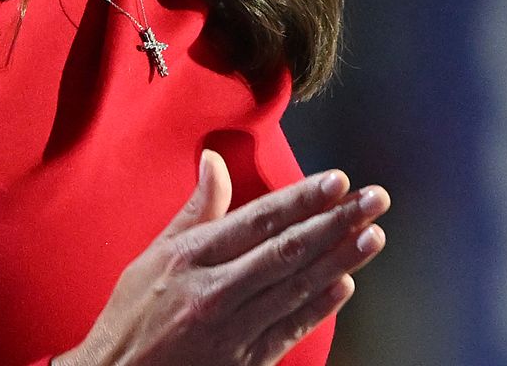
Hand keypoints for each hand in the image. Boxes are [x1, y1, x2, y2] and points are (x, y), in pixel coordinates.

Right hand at [58, 150, 389, 365]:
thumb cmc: (133, 316)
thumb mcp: (154, 255)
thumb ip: (194, 209)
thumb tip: (214, 160)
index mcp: (190, 258)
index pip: (258, 220)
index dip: (302, 199)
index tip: (337, 181)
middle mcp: (213, 292)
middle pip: (286, 250)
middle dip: (335, 222)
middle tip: (374, 200)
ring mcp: (230, 331)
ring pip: (295, 287)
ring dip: (339, 259)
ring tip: (372, 235)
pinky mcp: (242, 363)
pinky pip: (288, 329)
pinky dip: (318, 306)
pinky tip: (345, 284)